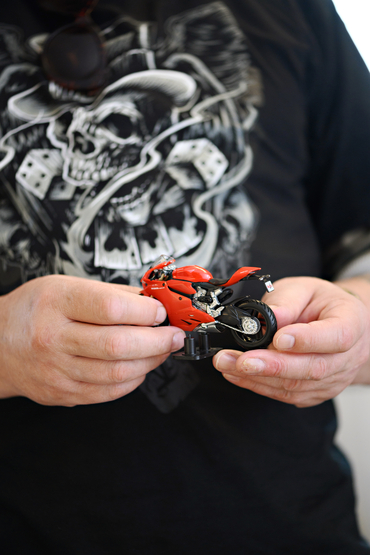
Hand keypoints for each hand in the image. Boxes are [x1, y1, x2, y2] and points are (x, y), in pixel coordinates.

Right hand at [0, 275, 184, 405]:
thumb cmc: (34, 310)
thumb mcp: (66, 286)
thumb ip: (111, 294)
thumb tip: (152, 300)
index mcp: (57, 303)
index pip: (110, 309)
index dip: (145, 312)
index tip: (161, 311)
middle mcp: (53, 337)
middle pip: (118, 345)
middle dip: (158, 341)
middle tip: (175, 335)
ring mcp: (57, 370)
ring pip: (116, 373)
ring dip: (150, 362)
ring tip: (163, 350)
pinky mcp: (62, 393)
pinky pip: (107, 393)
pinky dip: (132, 380)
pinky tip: (140, 367)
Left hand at [213, 277, 369, 406]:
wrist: (336, 323)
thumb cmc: (321, 304)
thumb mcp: (304, 288)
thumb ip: (287, 301)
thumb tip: (271, 316)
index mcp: (351, 322)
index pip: (336, 336)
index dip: (306, 341)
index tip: (279, 339)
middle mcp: (347, 356)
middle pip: (313, 368)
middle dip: (272, 366)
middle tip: (242, 361)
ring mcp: (333, 379)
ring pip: (296, 386)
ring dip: (258, 377)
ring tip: (228, 364)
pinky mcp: (315, 392)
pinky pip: (287, 394)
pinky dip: (259, 385)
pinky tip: (238, 374)